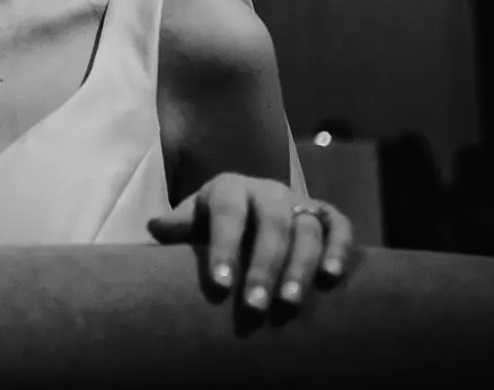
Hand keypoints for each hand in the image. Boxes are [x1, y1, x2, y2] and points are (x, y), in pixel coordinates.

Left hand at [147, 174, 354, 314]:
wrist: (246, 207)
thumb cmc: (211, 223)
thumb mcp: (191, 220)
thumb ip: (177, 226)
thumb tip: (155, 227)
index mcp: (228, 187)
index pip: (227, 213)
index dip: (224, 248)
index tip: (220, 286)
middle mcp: (267, 190)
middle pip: (271, 224)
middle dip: (264, 267)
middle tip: (254, 307)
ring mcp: (298, 200)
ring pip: (306, 229)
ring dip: (300, 267)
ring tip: (289, 304)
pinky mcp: (324, 214)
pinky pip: (338, 226)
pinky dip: (338, 248)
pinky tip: (330, 278)